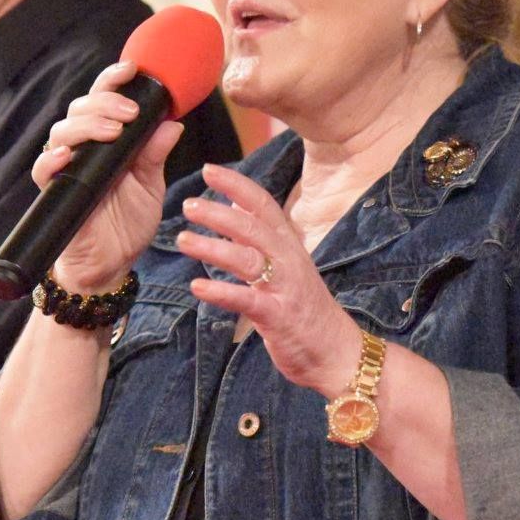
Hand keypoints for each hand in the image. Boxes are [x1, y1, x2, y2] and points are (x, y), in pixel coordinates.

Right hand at [37, 61, 185, 292]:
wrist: (111, 264)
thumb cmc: (129, 222)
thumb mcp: (151, 185)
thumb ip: (155, 154)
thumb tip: (173, 124)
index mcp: (107, 139)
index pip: (104, 99)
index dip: (113, 80)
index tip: (132, 68)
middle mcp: (84, 148)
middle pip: (80, 108)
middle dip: (105, 102)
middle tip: (130, 112)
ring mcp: (67, 168)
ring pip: (61, 131)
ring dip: (86, 125)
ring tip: (112, 131)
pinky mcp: (54, 191)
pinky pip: (43, 169)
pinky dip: (51, 158)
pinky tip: (67, 155)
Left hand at [176, 163, 360, 398]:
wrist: (335, 350)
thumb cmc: (304, 306)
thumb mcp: (285, 263)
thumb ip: (260, 234)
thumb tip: (234, 202)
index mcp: (287, 244)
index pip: (263, 204)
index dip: (237, 184)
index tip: (209, 170)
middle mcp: (287, 259)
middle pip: (252, 227)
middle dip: (219, 213)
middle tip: (188, 204)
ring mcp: (284, 287)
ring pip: (247, 259)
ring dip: (214, 248)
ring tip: (184, 240)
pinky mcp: (278, 316)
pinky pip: (247, 300)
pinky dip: (221, 292)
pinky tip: (197, 287)